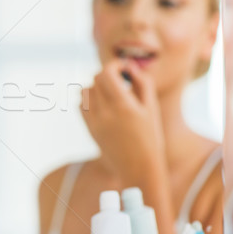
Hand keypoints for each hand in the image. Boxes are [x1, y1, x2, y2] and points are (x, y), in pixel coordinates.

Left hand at [80, 59, 165, 179]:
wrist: (139, 168)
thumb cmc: (151, 136)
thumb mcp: (152, 108)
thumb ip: (142, 83)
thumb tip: (129, 65)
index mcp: (123, 106)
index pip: (106, 73)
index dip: (114, 65)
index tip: (124, 68)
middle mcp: (105, 112)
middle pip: (96, 79)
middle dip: (108, 75)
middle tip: (121, 80)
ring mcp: (94, 121)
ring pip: (85, 91)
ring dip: (97, 87)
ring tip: (112, 94)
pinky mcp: (89, 128)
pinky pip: (81, 105)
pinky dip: (90, 100)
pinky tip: (104, 105)